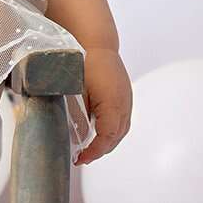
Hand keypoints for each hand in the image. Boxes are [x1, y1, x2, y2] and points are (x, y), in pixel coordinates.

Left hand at [68, 48, 130, 166]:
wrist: (97, 44)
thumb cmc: (84, 63)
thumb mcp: (75, 91)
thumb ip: (78, 115)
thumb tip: (77, 136)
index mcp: (113, 103)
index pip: (107, 136)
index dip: (95, 151)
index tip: (81, 158)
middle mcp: (124, 103)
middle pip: (116, 136)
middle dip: (100, 150)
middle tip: (83, 158)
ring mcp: (127, 100)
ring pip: (121, 130)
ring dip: (107, 142)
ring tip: (90, 149)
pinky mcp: (125, 97)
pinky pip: (121, 120)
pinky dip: (111, 131)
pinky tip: (98, 134)